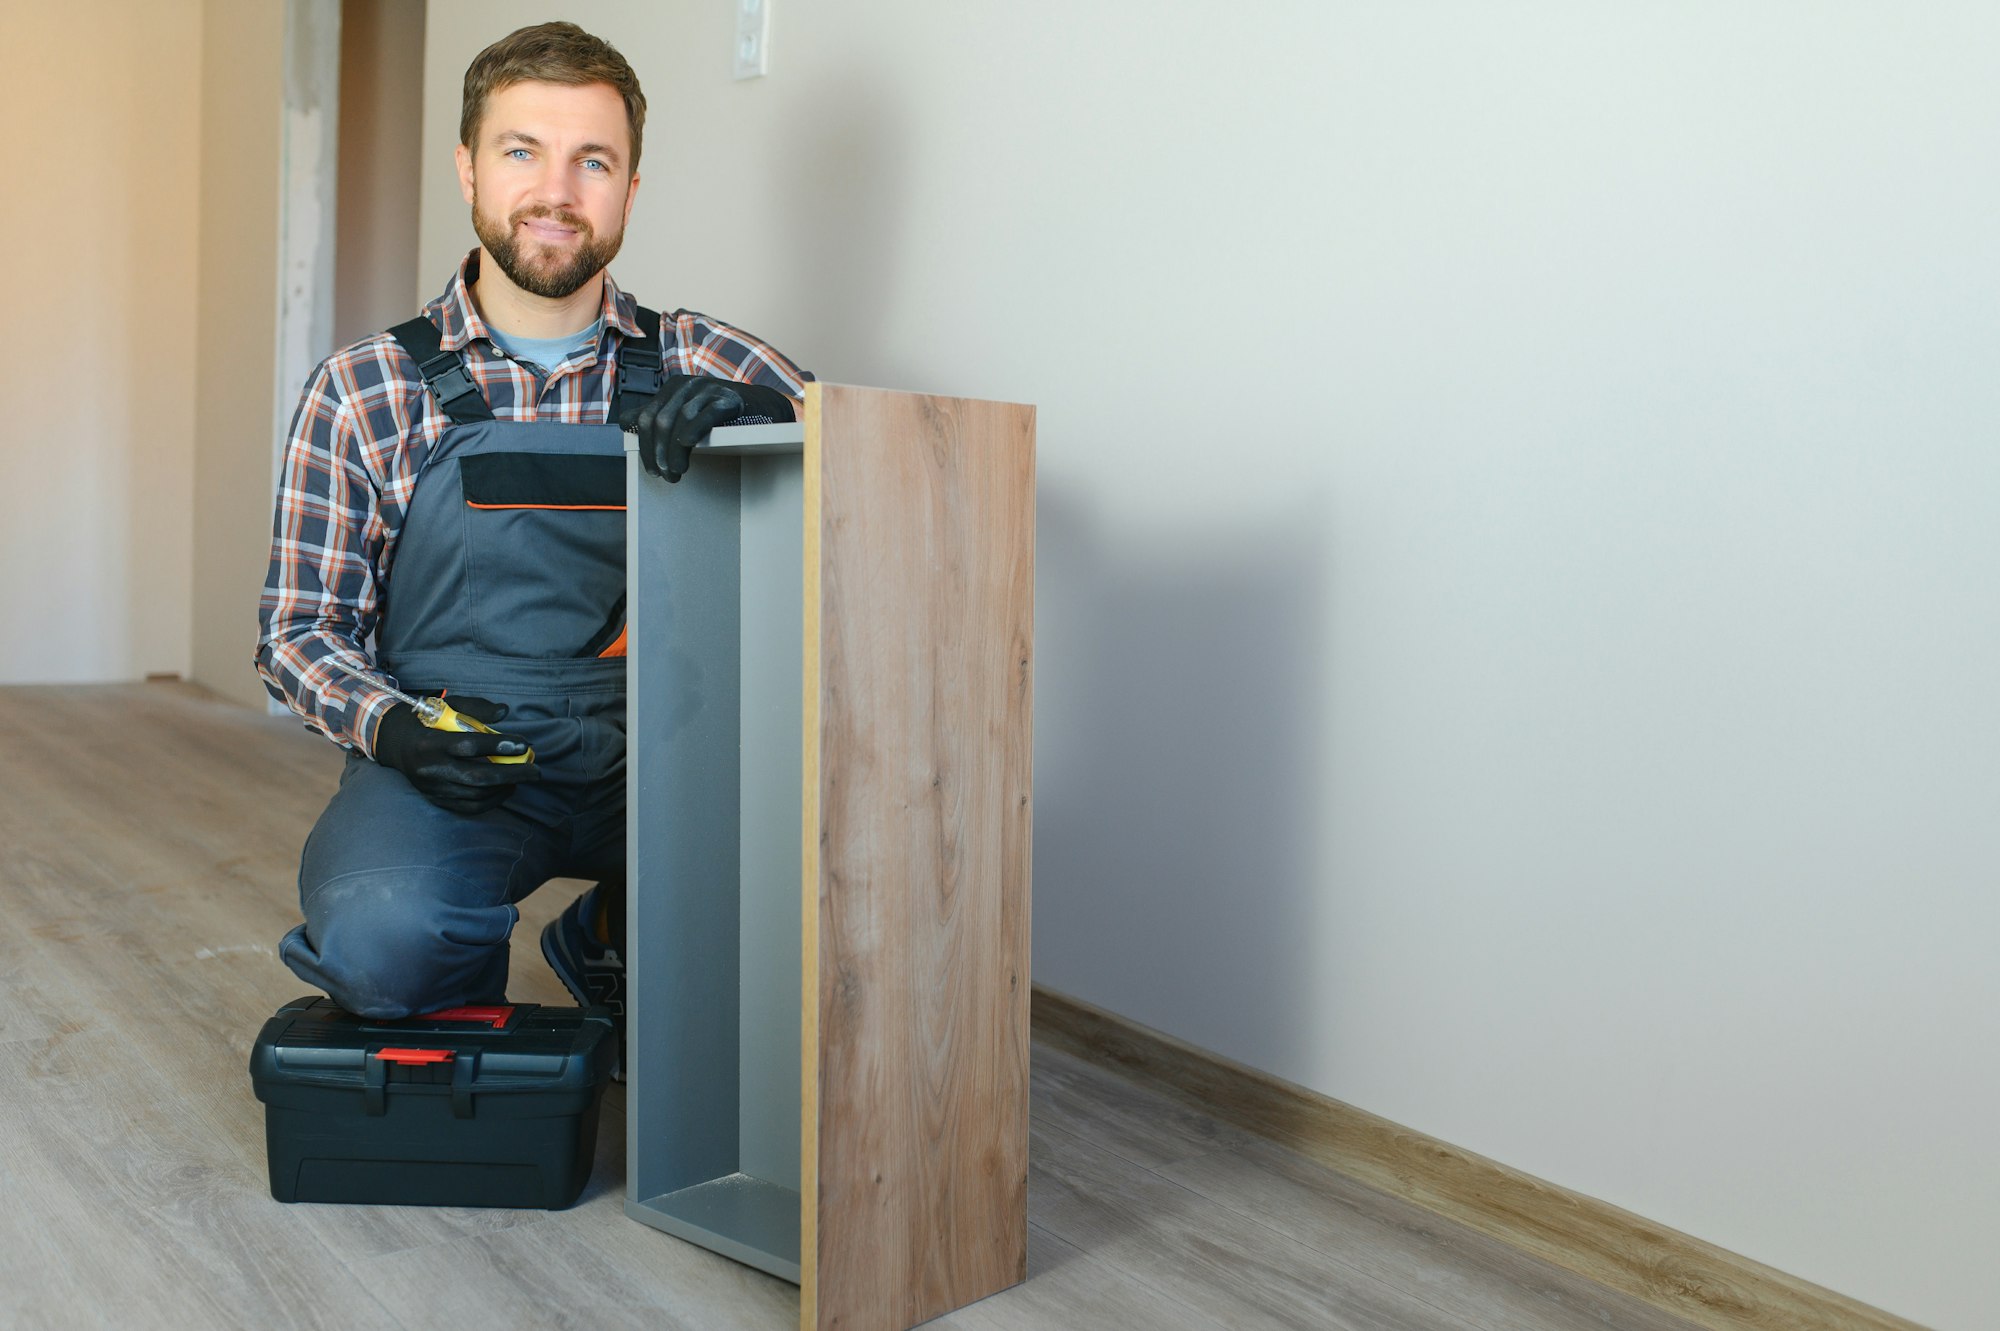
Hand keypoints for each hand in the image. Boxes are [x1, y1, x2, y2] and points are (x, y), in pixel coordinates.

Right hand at [371, 696, 540, 815]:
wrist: (393, 742)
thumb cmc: (426, 720)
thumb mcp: (447, 706)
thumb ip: (476, 708)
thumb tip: (505, 712)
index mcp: (431, 742)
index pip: (470, 746)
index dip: (499, 746)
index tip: (524, 744)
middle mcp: (430, 768)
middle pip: (477, 777)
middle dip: (511, 774)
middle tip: (535, 770)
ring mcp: (432, 787)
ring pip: (474, 795)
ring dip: (504, 788)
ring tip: (523, 778)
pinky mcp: (435, 799)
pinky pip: (467, 807)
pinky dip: (491, 801)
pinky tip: (506, 790)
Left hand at [620, 374, 795, 481]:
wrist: (760, 405)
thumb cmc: (720, 413)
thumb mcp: (685, 410)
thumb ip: (657, 414)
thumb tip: (625, 422)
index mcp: (672, 388)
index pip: (645, 417)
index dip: (644, 446)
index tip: (652, 468)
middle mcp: (686, 385)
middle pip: (659, 421)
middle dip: (657, 453)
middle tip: (664, 475)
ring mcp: (707, 389)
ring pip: (680, 422)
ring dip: (674, 452)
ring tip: (677, 472)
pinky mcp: (728, 398)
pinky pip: (705, 415)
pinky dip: (692, 431)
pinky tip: (686, 447)